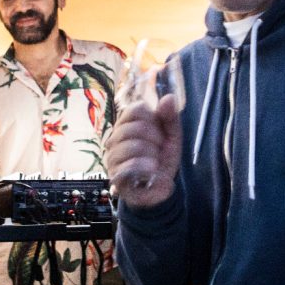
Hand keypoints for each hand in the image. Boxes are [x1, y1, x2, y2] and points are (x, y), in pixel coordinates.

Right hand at [105, 92, 181, 207]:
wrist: (160, 187)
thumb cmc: (162, 158)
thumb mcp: (172, 136)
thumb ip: (170, 118)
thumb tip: (169, 97)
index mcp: (128, 124)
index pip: (135, 109)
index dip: (152, 118)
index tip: (159, 130)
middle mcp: (115, 138)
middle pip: (133, 127)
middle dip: (154, 138)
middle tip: (160, 148)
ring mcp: (112, 156)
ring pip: (131, 146)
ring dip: (151, 154)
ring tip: (155, 161)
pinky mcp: (115, 175)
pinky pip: (129, 164)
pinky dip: (145, 166)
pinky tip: (152, 170)